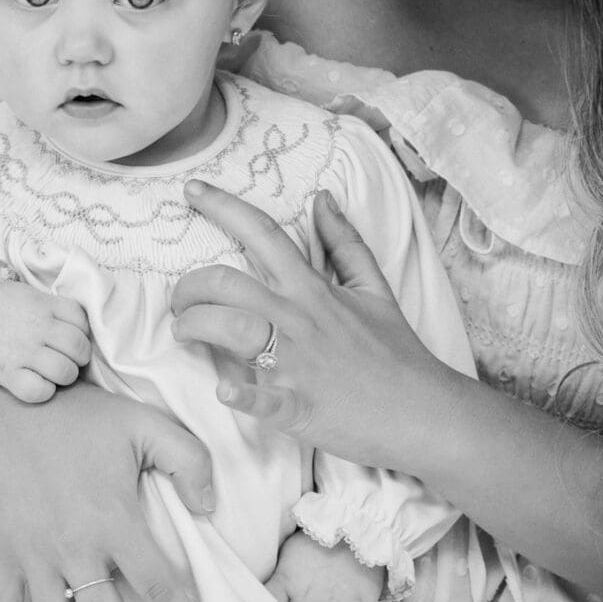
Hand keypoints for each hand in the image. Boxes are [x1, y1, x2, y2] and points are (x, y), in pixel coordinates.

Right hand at [0, 281, 91, 402]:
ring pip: (65, 371)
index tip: (71, 337)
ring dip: (65, 377)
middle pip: (79, 347)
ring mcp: (22, 351)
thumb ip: (46, 304)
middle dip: (79, 358)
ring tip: (55, 375)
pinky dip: (44, 392)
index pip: (80, 319)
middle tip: (68, 360)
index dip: (82, 331)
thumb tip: (70, 318)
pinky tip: (38, 386)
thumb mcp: (20, 294)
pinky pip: (39, 390)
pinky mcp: (6, 373)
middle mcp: (36, 327)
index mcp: (41, 304)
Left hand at [172, 181, 447, 470]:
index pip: (262, 234)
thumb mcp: (374, 289)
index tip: (191, 189)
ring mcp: (296, 363)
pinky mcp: (299, 406)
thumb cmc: (395, 352)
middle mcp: (298, 318)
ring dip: (195, 327)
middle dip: (188, 287)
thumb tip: (322, 199)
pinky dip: (241, 396)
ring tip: (183, 333)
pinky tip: (222, 392)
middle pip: (227, 284)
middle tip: (179, 301)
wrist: (423, 411)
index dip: (222, 206)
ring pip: (231, 329)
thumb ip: (345, 243)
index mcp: (312, 289)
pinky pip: (263, 399)